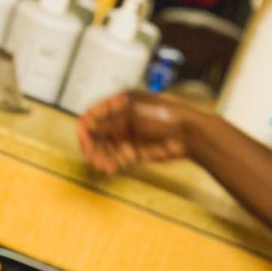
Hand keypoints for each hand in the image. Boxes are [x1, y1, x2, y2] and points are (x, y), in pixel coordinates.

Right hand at [77, 91, 193, 173]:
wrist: (188, 134)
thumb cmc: (164, 117)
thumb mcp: (134, 115)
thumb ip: (110, 122)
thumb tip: (88, 126)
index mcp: (121, 102)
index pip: (95, 113)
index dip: (86, 126)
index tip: (82, 138)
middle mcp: (121, 118)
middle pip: (97, 132)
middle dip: (92, 145)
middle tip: (91, 157)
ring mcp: (127, 135)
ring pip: (105, 147)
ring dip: (101, 156)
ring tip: (103, 166)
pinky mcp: (133, 151)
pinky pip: (116, 157)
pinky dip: (111, 163)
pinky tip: (110, 168)